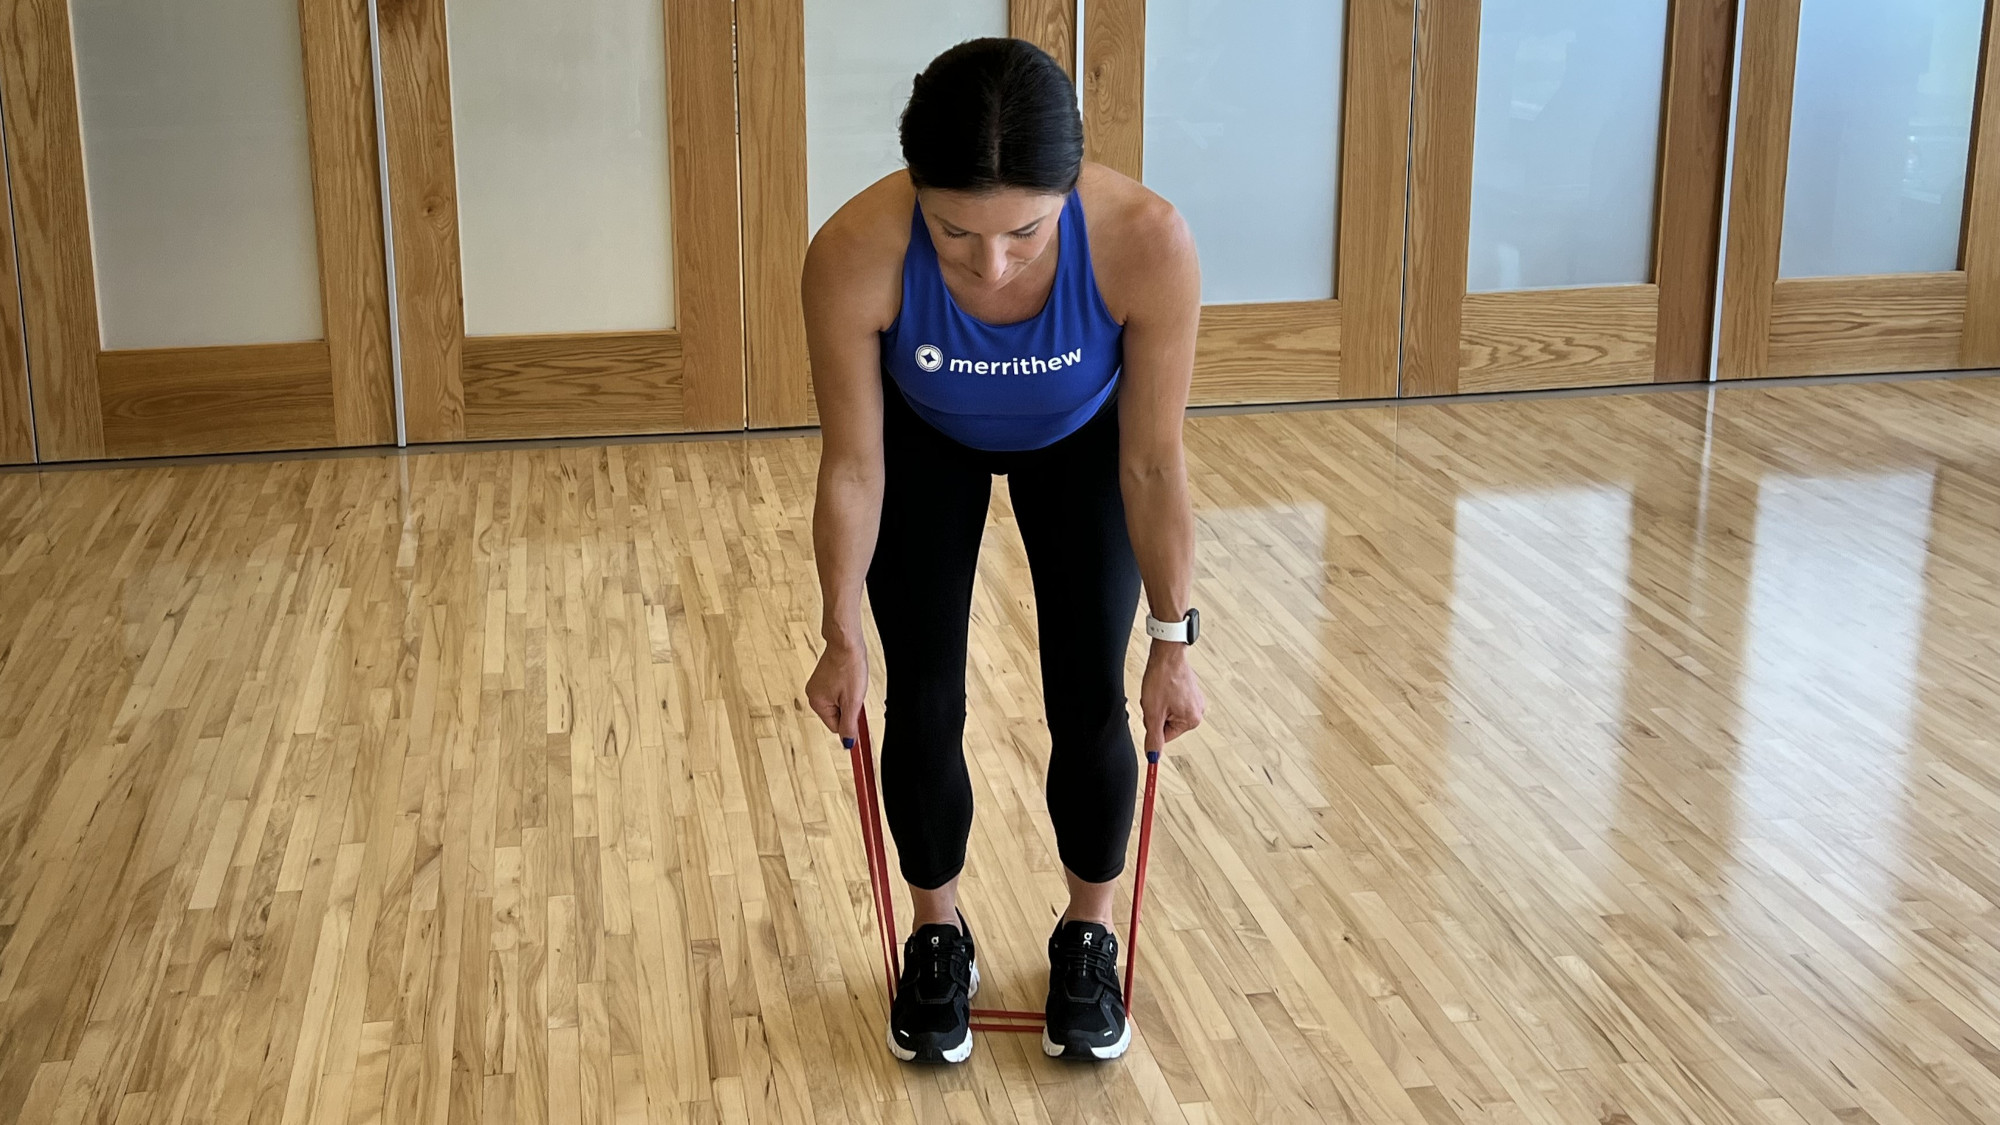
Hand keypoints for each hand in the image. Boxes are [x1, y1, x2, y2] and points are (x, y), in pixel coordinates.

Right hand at [807, 639, 868, 744]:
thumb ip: (849, 725)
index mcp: (817, 703)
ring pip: (838, 703)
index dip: (850, 721)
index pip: (836, 727)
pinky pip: (837, 692)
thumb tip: (848, 743)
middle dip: (849, 708)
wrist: (846, 642)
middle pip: (837, 715)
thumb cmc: (849, 667)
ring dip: (848, 697)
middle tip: (855, 693)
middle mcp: (813, 695)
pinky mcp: (824, 677)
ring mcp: (818, 685)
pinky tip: (849, 678)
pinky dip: (846, 688)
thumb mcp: (853, 701)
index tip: (858, 713)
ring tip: (852, 683)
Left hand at [1139, 641, 1203, 757]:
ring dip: (1159, 705)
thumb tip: (1153, 757)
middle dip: (1156, 713)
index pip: (1165, 736)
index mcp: (1191, 721)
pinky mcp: (1190, 691)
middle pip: (1167, 724)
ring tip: (1159, 690)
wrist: (1167, 654)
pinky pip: (1172, 701)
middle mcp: (1197, 712)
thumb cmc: (1162, 679)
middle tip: (1154, 699)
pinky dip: (1164, 696)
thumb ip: (1153, 738)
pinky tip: (1163, 685)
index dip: (1153, 724)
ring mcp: (1195, 700)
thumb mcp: (1153, 713)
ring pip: (1167, 712)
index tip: (1150, 711)